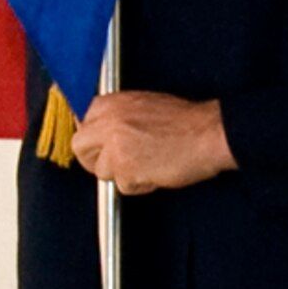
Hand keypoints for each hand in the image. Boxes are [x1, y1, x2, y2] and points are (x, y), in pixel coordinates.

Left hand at [72, 91, 235, 194]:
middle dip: (94, 159)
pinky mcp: (127, 168)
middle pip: (80, 147)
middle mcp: (110, 122)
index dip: (92, 138)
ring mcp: (116, 146)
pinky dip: (139, 184)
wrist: (207, 134)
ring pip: (102, 171)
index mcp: (113, 102)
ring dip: (122, 174)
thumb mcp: (144, 104)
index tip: (98, 145)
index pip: (82, 121)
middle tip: (115, 163)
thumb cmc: (185, 121)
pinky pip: (123, 186)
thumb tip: (102, 131)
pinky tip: (156, 170)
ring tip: (146, 164)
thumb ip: (118, 116)